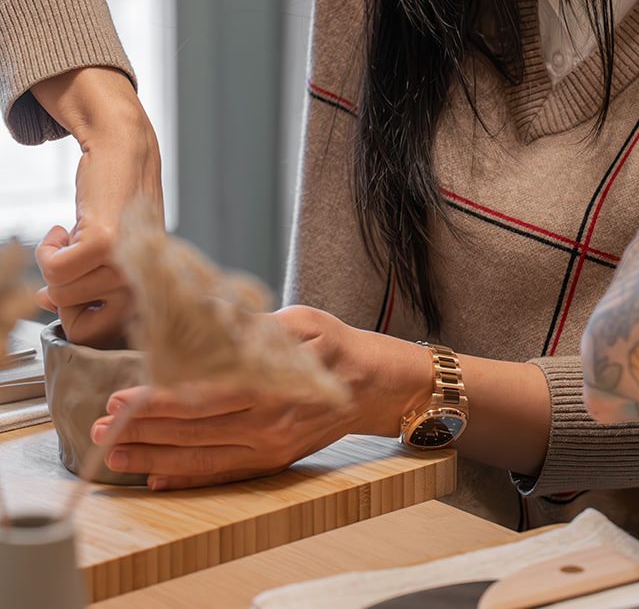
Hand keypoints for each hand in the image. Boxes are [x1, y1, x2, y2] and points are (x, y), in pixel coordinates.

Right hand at [31, 67, 161, 344]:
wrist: (125, 152)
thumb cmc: (116, 203)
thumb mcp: (106, 250)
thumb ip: (86, 283)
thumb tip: (48, 302)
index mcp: (148, 287)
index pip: (98, 335)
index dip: (72, 318)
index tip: (66, 291)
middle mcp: (143, 280)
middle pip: (74, 317)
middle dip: (61, 287)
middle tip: (73, 254)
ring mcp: (125, 262)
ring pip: (61, 291)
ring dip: (55, 261)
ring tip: (76, 234)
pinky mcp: (106, 242)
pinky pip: (55, 270)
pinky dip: (47, 249)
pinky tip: (64, 229)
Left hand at [89, 307, 431, 489]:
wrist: (378, 386)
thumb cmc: (339, 345)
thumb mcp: (303, 322)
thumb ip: (255, 327)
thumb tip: (206, 320)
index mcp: (276, 384)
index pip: (206, 395)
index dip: (161, 399)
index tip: (123, 395)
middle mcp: (270, 423)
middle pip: (195, 430)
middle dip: (145, 428)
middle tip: (103, 424)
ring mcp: (270, 448)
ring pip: (201, 457)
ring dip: (154, 455)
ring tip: (116, 450)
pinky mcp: (272, 461)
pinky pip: (222, 474)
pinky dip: (186, 477)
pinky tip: (156, 475)